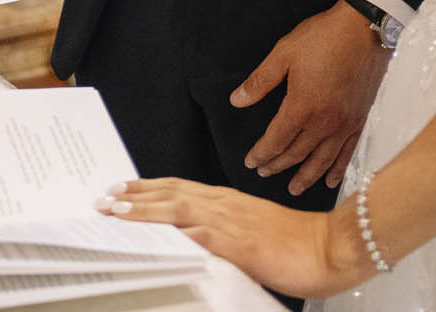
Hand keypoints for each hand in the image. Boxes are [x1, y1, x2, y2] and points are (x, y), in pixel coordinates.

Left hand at [97, 179, 363, 298]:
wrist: (330, 246)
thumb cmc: (298, 243)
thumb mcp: (254, 236)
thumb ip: (226, 234)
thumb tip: (199, 243)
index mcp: (229, 202)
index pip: (180, 189)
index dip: (149, 189)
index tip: (123, 189)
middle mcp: (226, 204)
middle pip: (171, 193)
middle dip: (136, 195)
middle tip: (105, 197)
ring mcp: (231, 221)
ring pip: (177, 208)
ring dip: (143, 208)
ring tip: (115, 209)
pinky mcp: (238, 242)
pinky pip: (198, 235)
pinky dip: (172, 232)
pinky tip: (154, 235)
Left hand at [234, 0, 388, 194]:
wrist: (364, 27)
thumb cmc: (323, 37)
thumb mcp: (284, 53)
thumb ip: (259, 81)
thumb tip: (236, 101)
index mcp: (301, 107)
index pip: (276, 140)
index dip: (261, 153)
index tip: (250, 162)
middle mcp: (323, 123)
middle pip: (296, 153)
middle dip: (277, 165)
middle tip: (264, 172)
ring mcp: (344, 124)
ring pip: (321, 160)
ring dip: (305, 177)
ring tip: (293, 188)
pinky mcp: (359, 119)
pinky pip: (347, 153)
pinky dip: (337, 169)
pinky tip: (330, 180)